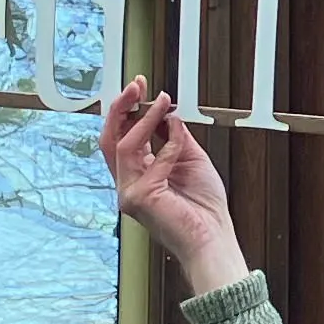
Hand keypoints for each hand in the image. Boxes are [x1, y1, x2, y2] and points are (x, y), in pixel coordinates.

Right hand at [102, 78, 248, 296]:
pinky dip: (171, 144)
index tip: (139, 87)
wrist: (213, 238)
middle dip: (122, 107)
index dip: (126, 109)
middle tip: (136, 85)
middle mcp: (127, 184)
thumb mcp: (189, 159)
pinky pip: (153, 159)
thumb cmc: (203, 207)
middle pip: (110, 138)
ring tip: (162, 101)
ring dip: (146, 118)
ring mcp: (129, 192)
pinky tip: (181, 135)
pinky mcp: (139, 198)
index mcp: (136, 175)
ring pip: (126, 144)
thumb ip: (174, 136)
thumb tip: (166, 110)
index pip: (120, 137)